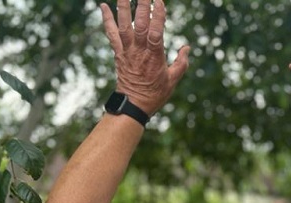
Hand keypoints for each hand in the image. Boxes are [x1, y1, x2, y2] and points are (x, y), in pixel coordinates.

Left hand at [100, 0, 189, 115]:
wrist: (133, 104)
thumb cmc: (155, 93)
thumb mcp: (173, 80)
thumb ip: (181, 62)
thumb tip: (186, 48)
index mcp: (154, 57)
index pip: (155, 32)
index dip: (157, 16)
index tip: (159, 1)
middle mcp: (139, 51)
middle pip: (139, 24)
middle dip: (142, 6)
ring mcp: (127, 51)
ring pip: (123, 25)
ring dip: (123, 7)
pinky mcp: (118, 52)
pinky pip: (111, 34)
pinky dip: (107, 20)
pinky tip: (103, 6)